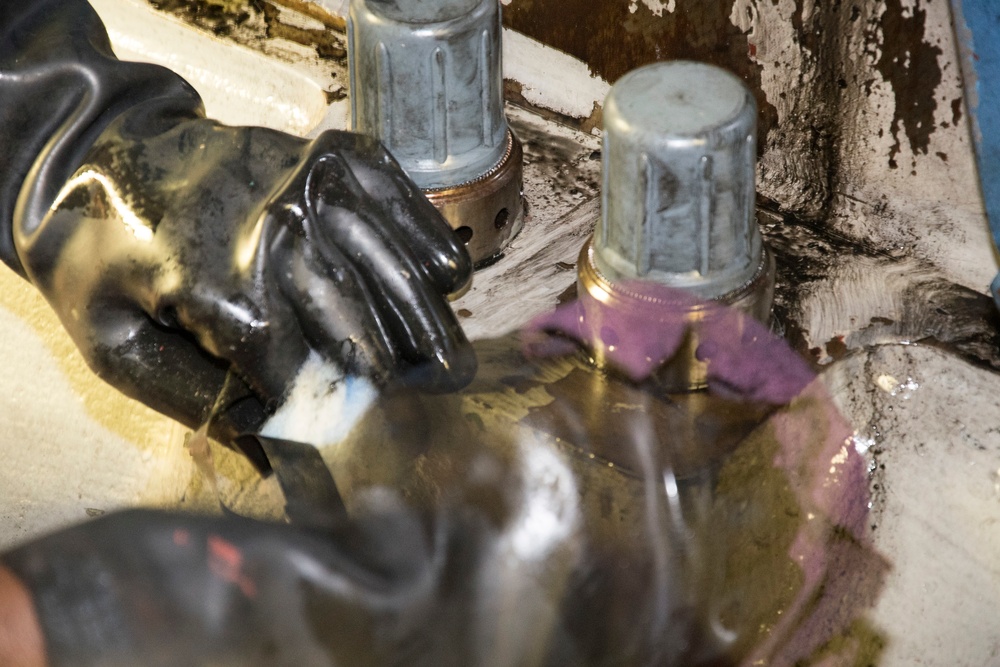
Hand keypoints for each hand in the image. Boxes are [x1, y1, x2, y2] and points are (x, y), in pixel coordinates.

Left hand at [2, 0, 473, 447]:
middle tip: (433, 420)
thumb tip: (281, 453)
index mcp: (218, 285)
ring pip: (402, 272)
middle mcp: (282, 230)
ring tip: (454, 370)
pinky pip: (411, 209)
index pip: (306, 374)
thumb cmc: (108, 257)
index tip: (363, 451)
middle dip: (404, 383)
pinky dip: (433, 250)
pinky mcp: (343, 155)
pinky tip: (445, 285)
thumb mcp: (118, 348)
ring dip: (433, 328)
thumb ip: (202, 405)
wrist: (103, 149)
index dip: (338, 418)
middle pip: (369, 329)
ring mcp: (319, 184)